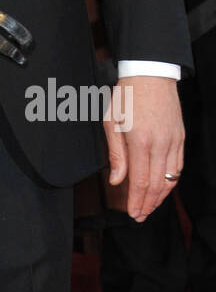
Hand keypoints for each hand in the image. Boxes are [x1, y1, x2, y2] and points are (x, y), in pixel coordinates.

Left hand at [102, 76, 184, 221]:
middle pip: (157, 185)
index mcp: (140, 141)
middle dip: (148, 204)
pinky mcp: (180, 139)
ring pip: (170, 179)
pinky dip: (170, 182)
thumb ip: (115, 154)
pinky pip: (178, 167)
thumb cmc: (127, 95)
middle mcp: (160, 144)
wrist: (151, 75)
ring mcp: (173, 142)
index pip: (140, 181)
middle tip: (140, 216)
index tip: (132, 213)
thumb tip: (116, 180)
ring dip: (160, 197)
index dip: (137, 201)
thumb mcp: (112, 122)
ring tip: (149, 207)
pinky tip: (162, 189)